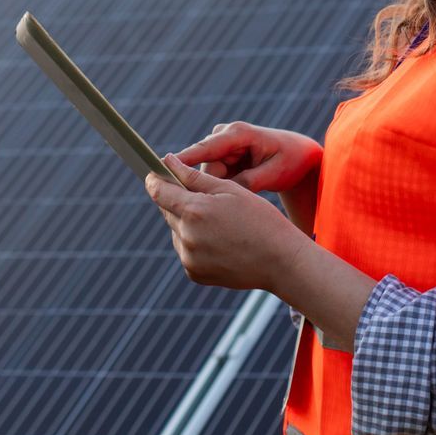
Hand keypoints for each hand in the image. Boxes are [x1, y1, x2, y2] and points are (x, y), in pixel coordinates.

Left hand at [144, 153, 301, 291]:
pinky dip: (195, 243)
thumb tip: (168, 161)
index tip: (155, 174)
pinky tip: (219, 240)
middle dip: (178, 201)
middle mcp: (186, 236)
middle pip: (167, 211)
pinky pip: (186, 250)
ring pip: (177, 231)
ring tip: (218, 223)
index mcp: (194, 210)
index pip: (158, 191)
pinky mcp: (194, 273)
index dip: (155, 180)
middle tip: (204, 199)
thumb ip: (194, 176)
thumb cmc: (260, 219)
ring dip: (187, 223)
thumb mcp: (230, 189)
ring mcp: (189, 257)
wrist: (281, 261)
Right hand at [176, 121, 320, 193]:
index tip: (164, 170)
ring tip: (239, 200)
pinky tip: (237, 196)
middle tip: (223, 207)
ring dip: (218, 188)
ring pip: (207, 173)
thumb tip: (225, 193)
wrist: (300, 155)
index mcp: (239, 133)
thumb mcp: (274, 173)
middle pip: (204, 165)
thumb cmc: (291, 160)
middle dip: (211, 186)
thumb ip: (249, 181)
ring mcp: (223, 145)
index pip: (206, 148)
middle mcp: (226, 135)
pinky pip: (213, 176)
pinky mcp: (223, 156)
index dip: (184, 160)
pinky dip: (221, 187)